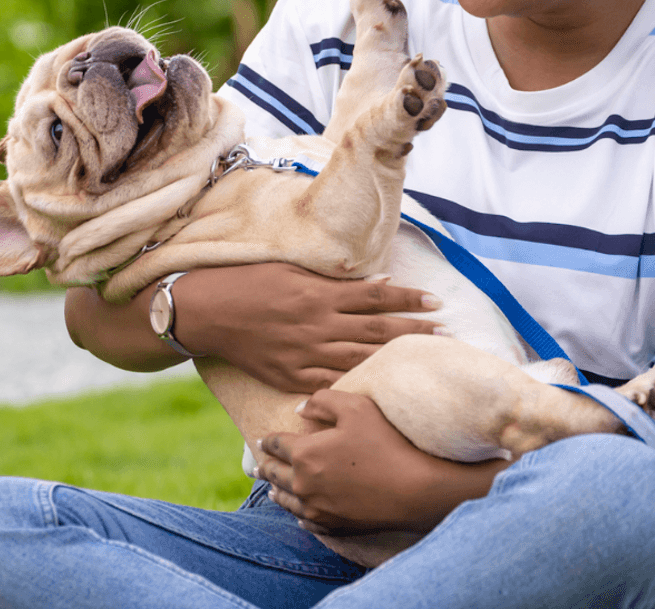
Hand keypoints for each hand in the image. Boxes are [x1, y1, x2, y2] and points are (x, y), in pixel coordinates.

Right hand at [175, 264, 440, 392]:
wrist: (207, 313)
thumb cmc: (248, 282)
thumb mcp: (292, 270)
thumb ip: (335, 280)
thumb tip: (379, 282)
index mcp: (319, 295)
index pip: (377, 296)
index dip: (410, 300)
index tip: (437, 303)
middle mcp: (317, 326)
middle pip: (378, 330)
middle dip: (415, 332)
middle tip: (447, 335)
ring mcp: (305, 355)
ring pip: (362, 358)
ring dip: (396, 358)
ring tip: (426, 360)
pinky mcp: (291, 376)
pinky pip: (333, 382)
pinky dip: (359, 381)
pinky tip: (382, 385)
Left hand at [255, 390, 507, 534]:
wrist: (414, 490)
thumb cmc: (386, 443)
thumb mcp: (356, 407)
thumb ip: (323, 401)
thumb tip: (300, 409)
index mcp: (304, 453)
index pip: (276, 444)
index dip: (268, 441)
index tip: (262, 440)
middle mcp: (303, 484)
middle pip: (275, 474)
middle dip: (265, 467)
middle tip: (257, 467)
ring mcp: (316, 508)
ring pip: (286, 500)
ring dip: (276, 492)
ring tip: (270, 490)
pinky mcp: (333, 526)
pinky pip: (307, 522)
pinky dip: (298, 515)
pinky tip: (298, 515)